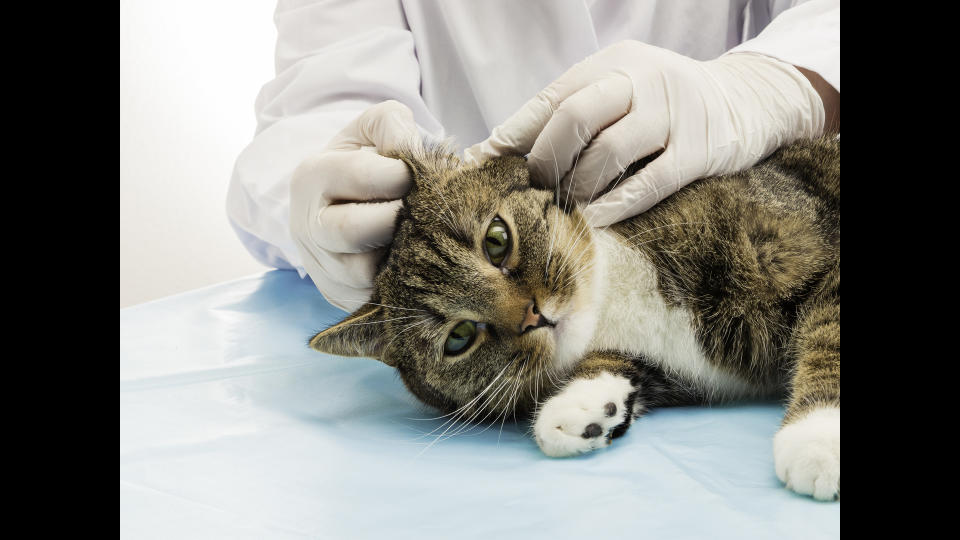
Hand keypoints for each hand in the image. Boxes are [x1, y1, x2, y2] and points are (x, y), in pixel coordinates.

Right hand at [290, 101, 420, 310]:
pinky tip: (417, 263)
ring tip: (421, 237)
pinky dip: (402, 283)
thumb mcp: (372, 130)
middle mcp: (309, 227)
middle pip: (353, 230)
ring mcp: (323, 268)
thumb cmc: (367, 163)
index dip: (403, 173)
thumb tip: (409, 148)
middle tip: (423, 211)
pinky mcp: (342, 298)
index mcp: (312, 177)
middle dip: (398, 219)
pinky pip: (376, 298)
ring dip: (402, 256)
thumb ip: (392, 124)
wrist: (344, 207)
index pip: (361, 174)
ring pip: (365, 273)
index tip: (419, 174)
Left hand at [464, 41, 824, 225]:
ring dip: (578, 188)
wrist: (746, 101)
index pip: (551, 97)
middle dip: (545, 161)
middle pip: (574, 117)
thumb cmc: (662, 105)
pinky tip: (596, 221)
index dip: (514, 134)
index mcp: (612, 63)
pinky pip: (649, 183)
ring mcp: (673, 113)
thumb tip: (497, 152)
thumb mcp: (619, 91)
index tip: (485, 165)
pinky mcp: (700, 150)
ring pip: (608, 153)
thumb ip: (571, 113)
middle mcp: (641, 80)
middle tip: (535, 191)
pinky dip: (615, 207)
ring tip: (566, 207)